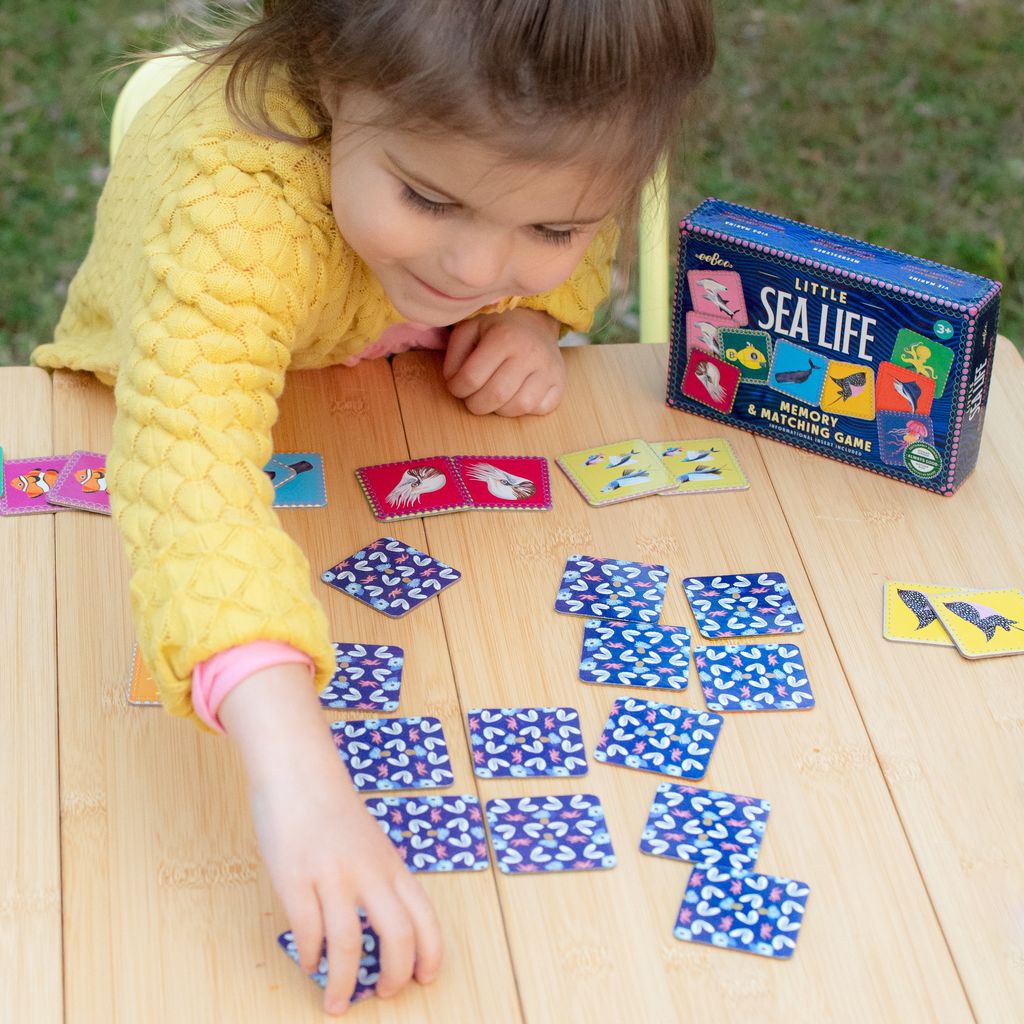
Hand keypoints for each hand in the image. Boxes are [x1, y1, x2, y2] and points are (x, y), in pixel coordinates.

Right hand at [220, 664, 442, 1014]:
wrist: (298, 768)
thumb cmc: (332, 807)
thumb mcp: (370, 841)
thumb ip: (377, 878)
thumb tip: (381, 926)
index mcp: (391, 863)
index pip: (425, 917)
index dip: (431, 954)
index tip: (426, 979)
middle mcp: (368, 871)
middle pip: (397, 936)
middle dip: (395, 977)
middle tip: (384, 995)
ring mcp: (331, 874)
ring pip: (348, 945)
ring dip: (344, 984)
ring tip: (336, 1002)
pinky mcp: (294, 876)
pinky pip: (307, 931)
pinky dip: (310, 957)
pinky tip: (310, 962)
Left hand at [443, 307, 564, 415]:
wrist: (534, 321)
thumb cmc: (496, 328)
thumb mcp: (469, 329)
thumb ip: (454, 355)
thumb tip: (455, 382)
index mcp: (503, 338)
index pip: (471, 379)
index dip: (457, 388)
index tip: (457, 385)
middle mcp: (529, 353)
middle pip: (495, 396)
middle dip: (476, 404)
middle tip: (473, 397)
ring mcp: (548, 369)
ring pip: (520, 406)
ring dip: (500, 409)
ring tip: (495, 397)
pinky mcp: (559, 382)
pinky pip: (541, 408)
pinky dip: (525, 409)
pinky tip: (516, 395)